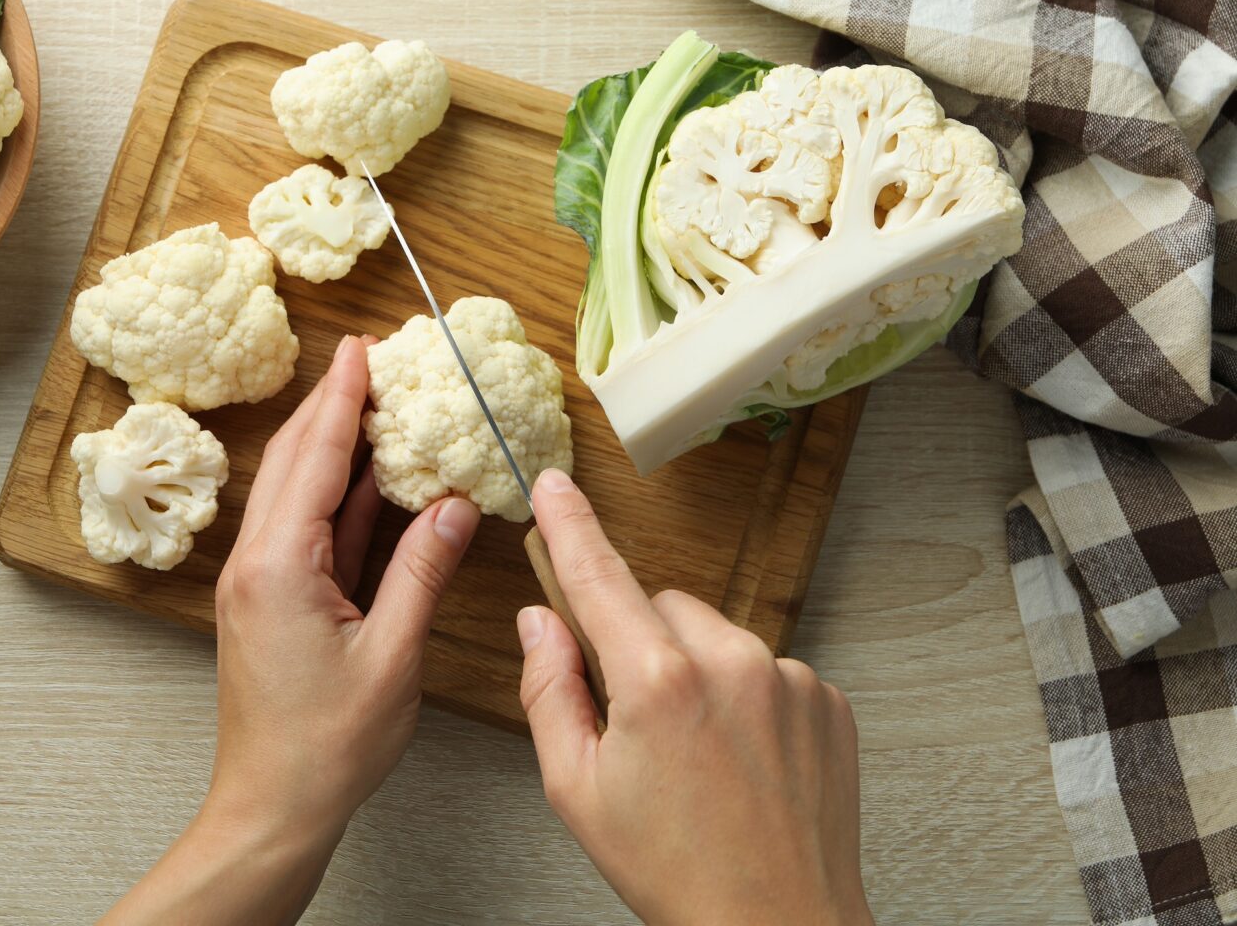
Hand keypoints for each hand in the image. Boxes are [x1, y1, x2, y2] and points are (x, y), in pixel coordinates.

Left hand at [102, 335, 481, 925]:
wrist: (271, 806)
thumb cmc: (327, 747)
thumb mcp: (392, 657)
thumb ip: (423, 572)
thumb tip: (456, 507)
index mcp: (279, 567)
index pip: (316, 459)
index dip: (343, 399)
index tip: (363, 349)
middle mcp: (256, 563)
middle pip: (295, 460)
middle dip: (332, 404)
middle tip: (371, 359)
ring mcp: (257, 581)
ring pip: (295, 490)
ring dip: (331, 443)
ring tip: (372, 402)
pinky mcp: (268, 600)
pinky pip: (302, 527)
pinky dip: (335, 494)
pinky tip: (369, 480)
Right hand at [518, 470, 871, 925]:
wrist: (777, 925)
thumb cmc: (675, 871)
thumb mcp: (576, 790)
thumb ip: (549, 690)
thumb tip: (540, 623)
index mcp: (659, 683)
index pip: (600, 577)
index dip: (571, 525)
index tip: (556, 485)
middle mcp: (732, 663)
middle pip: (660, 606)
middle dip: (638, 642)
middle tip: (636, 719)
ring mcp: (789, 677)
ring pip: (714, 635)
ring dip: (694, 668)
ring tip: (697, 751)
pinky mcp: (827, 696)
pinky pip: (765, 665)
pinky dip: (745, 694)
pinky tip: (739, 756)